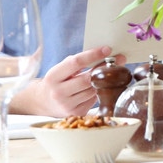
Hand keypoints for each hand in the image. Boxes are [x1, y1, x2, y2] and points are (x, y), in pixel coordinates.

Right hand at [4, 46, 124, 116]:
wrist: (43, 102)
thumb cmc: (56, 81)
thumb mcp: (60, 70)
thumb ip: (76, 63)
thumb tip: (102, 53)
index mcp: (53, 77)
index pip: (75, 63)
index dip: (93, 55)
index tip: (107, 49)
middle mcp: (58, 92)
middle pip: (88, 78)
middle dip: (104, 67)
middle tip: (119, 59)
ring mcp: (67, 105)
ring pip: (93, 89)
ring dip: (104, 80)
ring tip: (112, 72)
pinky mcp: (76, 113)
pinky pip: (94, 99)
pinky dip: (99, 91)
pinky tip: (101, 86)